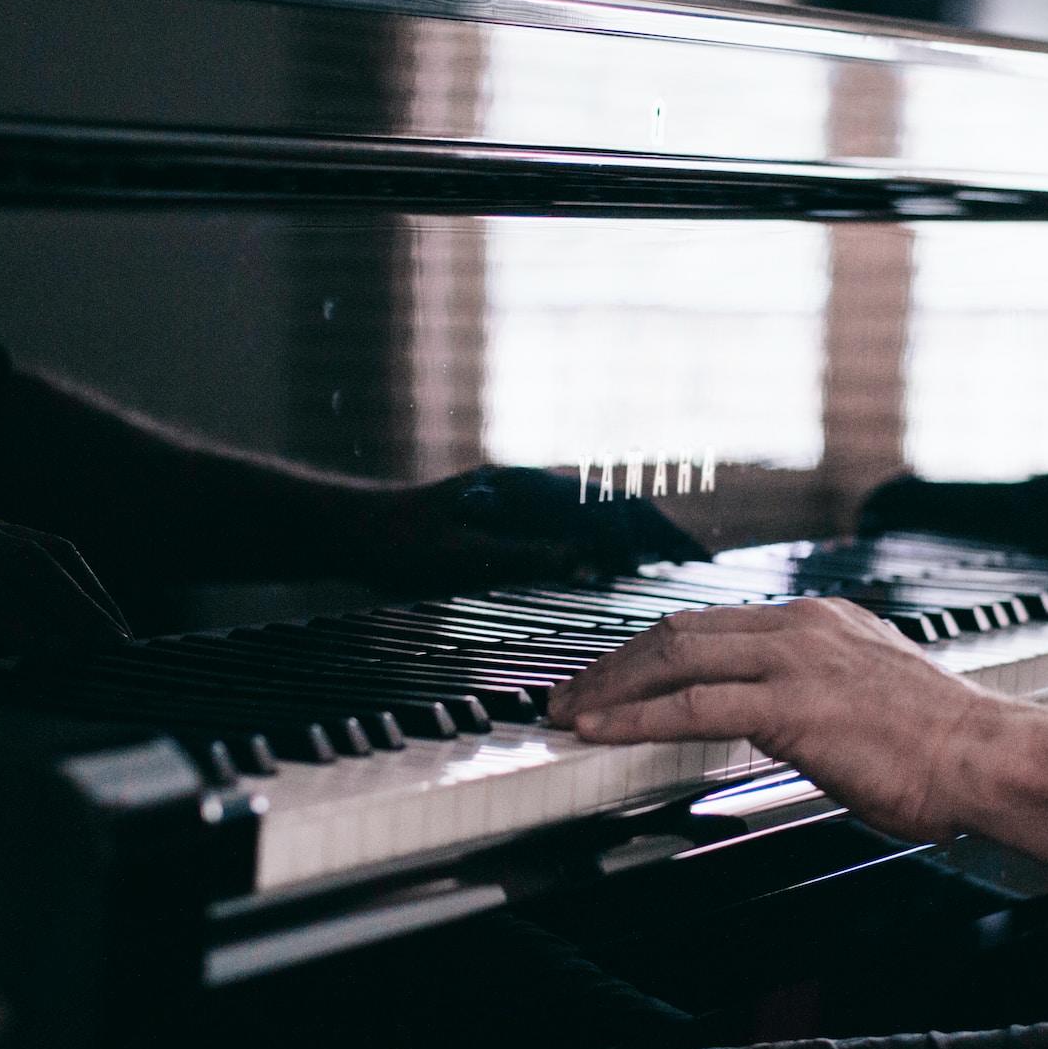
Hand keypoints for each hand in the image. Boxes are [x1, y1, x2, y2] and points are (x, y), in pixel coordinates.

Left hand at [351, 466, 708, 590]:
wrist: (351, 530)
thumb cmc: (398, 545)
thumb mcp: (461, 558)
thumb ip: (527, 558)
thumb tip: (589, 564)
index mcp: (524, 488)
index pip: (605, 506)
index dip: (648, 533)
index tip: (681, 559)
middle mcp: (529, 484)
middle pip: (611, 502)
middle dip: (657, 530)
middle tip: (696, 562)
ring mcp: (522, 497)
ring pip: (597, 510)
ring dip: (637, 534)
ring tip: (672, 563)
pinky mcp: (512, 514)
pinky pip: (575, 522)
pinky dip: (607, 539)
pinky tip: (616, 564)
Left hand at [547, 598, 1012, 841]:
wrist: (987, 757)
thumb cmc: (943, 745)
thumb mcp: (872, 697)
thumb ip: (822, 693)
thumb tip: (785, 718)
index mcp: (819, 621)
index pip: (714, 625)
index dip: (654, 650)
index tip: (620, 674)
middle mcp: (801, 627)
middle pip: (679, 631)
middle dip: (615, 662)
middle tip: (573, 691)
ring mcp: (794, 661)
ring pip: (674, 659)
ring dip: (610, 686)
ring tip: (570, 712)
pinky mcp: (789, 705)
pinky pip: (690, 707)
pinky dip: (634, 717)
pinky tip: (601, 731)